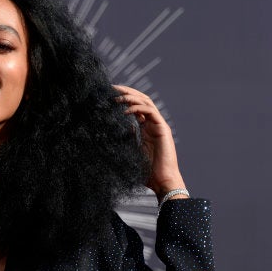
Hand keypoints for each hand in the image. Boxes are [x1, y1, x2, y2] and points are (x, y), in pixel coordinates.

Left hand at [113, 85, 187, 201]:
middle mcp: (153, 124)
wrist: (162, 182)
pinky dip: (137, 108)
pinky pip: (150, 111)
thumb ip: (128, 139)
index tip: (109, 95)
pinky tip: (124, 111)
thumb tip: (121, 129)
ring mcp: (159, 125)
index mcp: (146, 128)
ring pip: (146, 102)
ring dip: (130, 97)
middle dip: (127, 92)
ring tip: (115, 97)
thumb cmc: (148, 172)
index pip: (136, 106)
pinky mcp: (163, 129)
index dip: (124, 98)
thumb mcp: (132, 151)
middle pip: (141, 100)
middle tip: (111, 88)